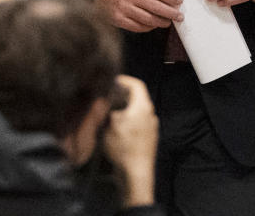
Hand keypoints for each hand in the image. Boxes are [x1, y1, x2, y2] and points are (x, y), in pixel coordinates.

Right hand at [95, 0, 182, 32]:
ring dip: (161, 22)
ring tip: (168, 22)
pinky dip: (149, 27)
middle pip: (156, 7)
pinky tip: (154, 25)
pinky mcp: (119, 20)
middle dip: (170, 13)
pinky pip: (138, 26)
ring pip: (148, 19)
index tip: (179, 1)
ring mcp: (124, 9)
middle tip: (179, 16)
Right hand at [103, 75, 156, 206]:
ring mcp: (150, 127)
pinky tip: (112, 129)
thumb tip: (104, 100)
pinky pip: (135, 123)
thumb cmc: (124, 147)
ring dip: (122, 110)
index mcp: (143, 107)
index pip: (137, 84)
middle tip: (106, 96)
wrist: (136, 174)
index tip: (112, 80)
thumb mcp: (110, 124)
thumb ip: (108, 109)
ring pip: (134, 111)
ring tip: (107, 113)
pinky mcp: (146, 138)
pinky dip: (125, 122)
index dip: (124, 80)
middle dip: (120, 95)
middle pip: (136, 98)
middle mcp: (150, 114)